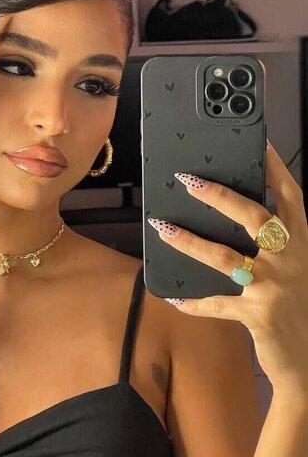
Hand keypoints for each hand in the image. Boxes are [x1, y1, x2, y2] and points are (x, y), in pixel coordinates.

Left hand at [148, 142, 307, 399]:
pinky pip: (216, 304)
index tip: (257, 142)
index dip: (274, 168)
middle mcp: (290, 259)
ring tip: (162, 227)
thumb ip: (272, 245)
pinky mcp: (257, 314)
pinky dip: (193, 302)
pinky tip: (173, 295)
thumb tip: (233, 219)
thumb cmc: (298, 306)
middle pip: (253, 217)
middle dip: (219, 196)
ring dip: (189, 241)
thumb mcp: (294, 268)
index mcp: (300, 243)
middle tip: (188, 180)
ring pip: (224, 256)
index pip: (289, 197)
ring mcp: (273, 286)